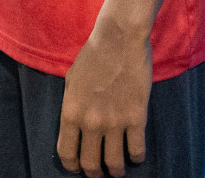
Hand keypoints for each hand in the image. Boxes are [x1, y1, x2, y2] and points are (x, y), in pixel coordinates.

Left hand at [56, 20, 151, 177]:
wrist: (118, 40)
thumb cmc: (92, 56)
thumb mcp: (71, 81)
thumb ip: (72, 106)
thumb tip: (75, 127)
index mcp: (70, 112)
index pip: (66, 153)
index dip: (72, 166)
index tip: (77, 168)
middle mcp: (90, 122)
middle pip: (91, 164)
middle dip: (94, 173)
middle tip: (98, 172)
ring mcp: (114, 122)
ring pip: (115, 163)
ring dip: (116, 170)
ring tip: (117, 168)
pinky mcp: (136, 118)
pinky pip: (137, 150)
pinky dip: (136, 158)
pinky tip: (135, 154)